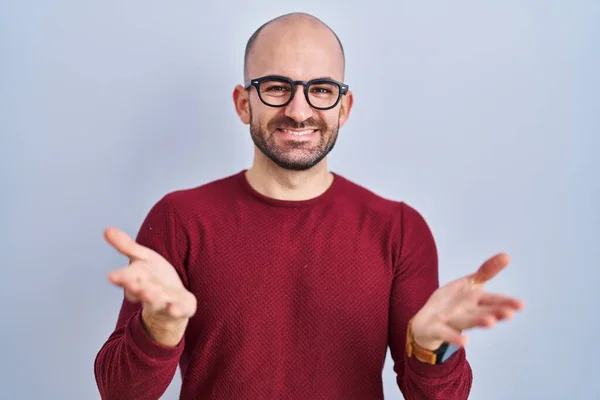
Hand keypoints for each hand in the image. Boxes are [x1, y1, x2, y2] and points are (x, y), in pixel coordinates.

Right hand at [104, 227, 196, 345]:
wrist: (173, 302)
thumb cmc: (154, 277)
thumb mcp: (142, 258)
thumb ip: (126, 246)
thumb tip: (106, 229)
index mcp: (137, 281)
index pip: (126, 279)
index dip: (120, 278)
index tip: (112, 276)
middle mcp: (148, 293)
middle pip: (140, 291)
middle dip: (135, 288)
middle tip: (131, 284)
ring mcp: (163, 303)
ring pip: (156, 301)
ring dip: (152, 298)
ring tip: (149, 294)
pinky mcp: (180, 308)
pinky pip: (178, 310)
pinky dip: (176, 310)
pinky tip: (175, 309)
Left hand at [410, 253, 523, 349]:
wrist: (427, 324)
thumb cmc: (453, 303)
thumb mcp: (469, 284)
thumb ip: (487, 271)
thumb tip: (507, 255)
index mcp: (475, 302)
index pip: (493, 300)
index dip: (506, 302)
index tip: (521, 305)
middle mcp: (467, 313)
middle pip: (483, 312)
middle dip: (496, 312)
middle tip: (510, 313)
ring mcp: (452, 321)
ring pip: (467, 320)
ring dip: (479, 321)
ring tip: (491, 322)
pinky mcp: (437, 328)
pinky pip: (446, 333)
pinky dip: (455, 337)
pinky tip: (465, 342)